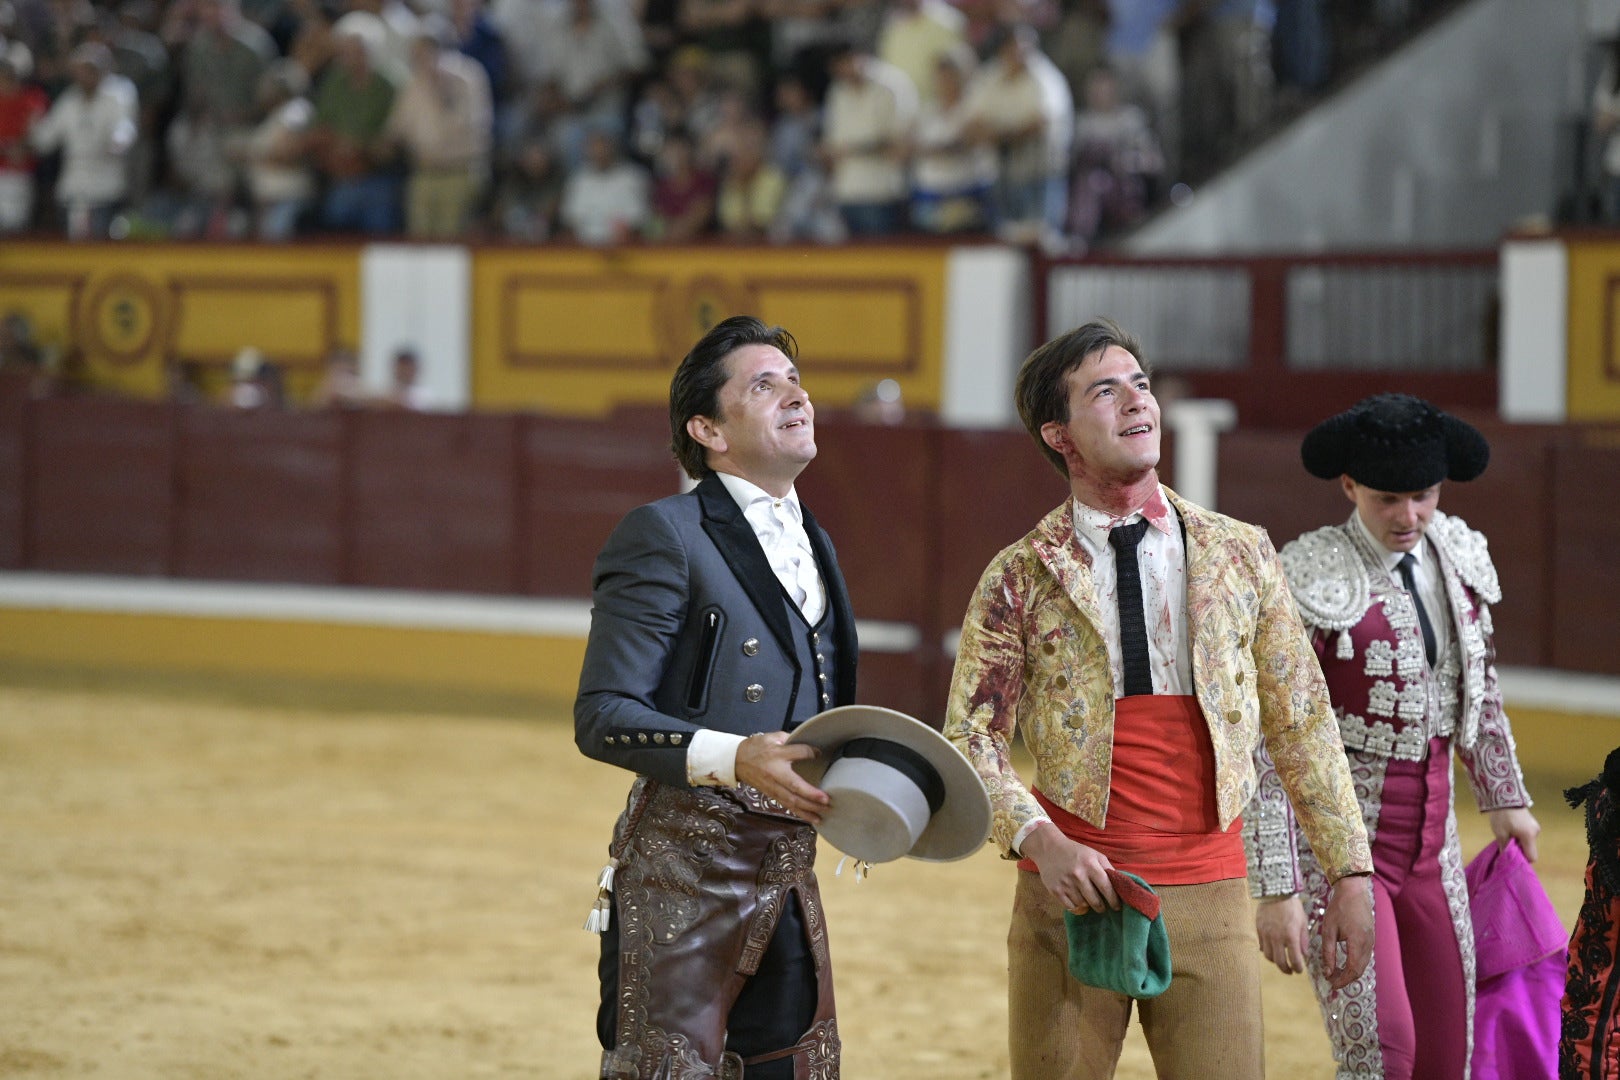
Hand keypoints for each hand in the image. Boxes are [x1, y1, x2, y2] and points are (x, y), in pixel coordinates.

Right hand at [734, 732, 829, 824]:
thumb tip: (811, 747)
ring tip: (823, 814)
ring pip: (791, 801)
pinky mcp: (772, 795)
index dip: (809, 753)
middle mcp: (775, 774)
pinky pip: (787, 806)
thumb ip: (791, 740)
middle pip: (795, 787)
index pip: (796, 753)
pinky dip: (800, 813)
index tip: (819, 753)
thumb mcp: (772, 737)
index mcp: (776, 755)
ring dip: (808, 809)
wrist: (736, 761)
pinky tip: (812, 817)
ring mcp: (773, 787)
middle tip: (827, 801)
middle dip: (811, 796)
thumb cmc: (756, 748)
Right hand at [1020, 822, 1119, 913]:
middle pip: (1095, 901)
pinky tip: (1077, 900)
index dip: (1114, 900)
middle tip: (1102, 907)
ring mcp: (1066, 884)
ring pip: (1083, 905)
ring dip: (1087, 905)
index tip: (1117, 907)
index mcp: (1090, 865)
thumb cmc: (1075, 851)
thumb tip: (1120, 885)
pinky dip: (1076, 907)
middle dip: (1101, 907)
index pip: (1107, 888)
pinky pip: (1071, 907)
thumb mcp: (1094, 854)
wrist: (1049, 848)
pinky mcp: (1055, 890)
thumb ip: (1107, 868)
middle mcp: (1078, 875)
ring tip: (1087, 900)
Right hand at [1256, 895, 1308, 973]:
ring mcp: (1266, 934)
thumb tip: (1303, 954)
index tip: (1299, 970)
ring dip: (1275, 961)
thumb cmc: (1292, 906)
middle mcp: (1277, 938)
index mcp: (1291, 936)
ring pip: (1268, 956)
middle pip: (1279, 962)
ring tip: (1280, 960)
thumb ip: (1303, 940)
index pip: (1294, 960)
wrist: (1275, 892)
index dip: (1298, 968)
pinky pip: (1261, 946)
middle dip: (1286, 969)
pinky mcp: (1258, 930)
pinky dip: (1267, 950)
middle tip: (1290, 971)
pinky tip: (1272, 948)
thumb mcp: (1303, 922)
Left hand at [1319, 874, 1374, 989]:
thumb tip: (1328, 972)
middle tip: (1332, 981)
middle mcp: (1368, 944)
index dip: (1343, 980)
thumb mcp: (1328, 930)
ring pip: (1363, 964)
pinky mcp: (1371, 937)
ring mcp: (1372, 940)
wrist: (1353, 890)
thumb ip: (1328, 952)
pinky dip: (1356, 963)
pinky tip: (1344, 963)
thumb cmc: (1339, 908)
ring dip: (1351, 972)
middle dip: (1346, 978)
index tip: (1331, 985)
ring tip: (1336, 973)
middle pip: (1360, 970)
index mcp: (1358, 942)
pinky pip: (1365, 956)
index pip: (1353, 970)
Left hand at [1488, 807, 1540, 862]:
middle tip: (1506, 845)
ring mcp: (1535, 826)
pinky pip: (1527, 834)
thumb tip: (1505, 859)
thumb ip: (1504, 848)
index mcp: (1529, 836)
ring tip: (1506, 834)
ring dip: (1518, 842)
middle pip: (1530, 849)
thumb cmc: (1502, 816)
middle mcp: (1535, 832)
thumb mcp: (1500, 833)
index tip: (1512, 857)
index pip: (1532, 857)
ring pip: (1528, 841)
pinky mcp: (1531, 822)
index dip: (1523, 860)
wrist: (1504, 795)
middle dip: (1519, 850)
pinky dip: (1519, 835)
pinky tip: (1510, 829)